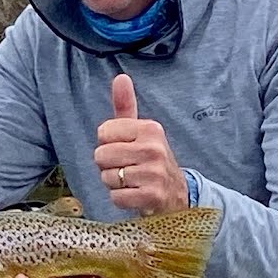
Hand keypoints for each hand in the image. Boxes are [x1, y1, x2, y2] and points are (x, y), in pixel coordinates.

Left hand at [95, 74, 187, 214]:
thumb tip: (120, 77)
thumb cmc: (150, 161)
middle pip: (101, 155)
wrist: (177, 195)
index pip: (103, 132)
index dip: (107, 144)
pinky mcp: (152, 196)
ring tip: (132, 182)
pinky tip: (135, 195)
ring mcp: (154, 173)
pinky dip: (120, 199)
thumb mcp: (140, 132)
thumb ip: (125, 106)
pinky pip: (116, 197)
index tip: (124, 150)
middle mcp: (154, 148)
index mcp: (150, 129)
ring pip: (107, 177)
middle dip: (108, 166)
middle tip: (128, 169)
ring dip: (114, 184)